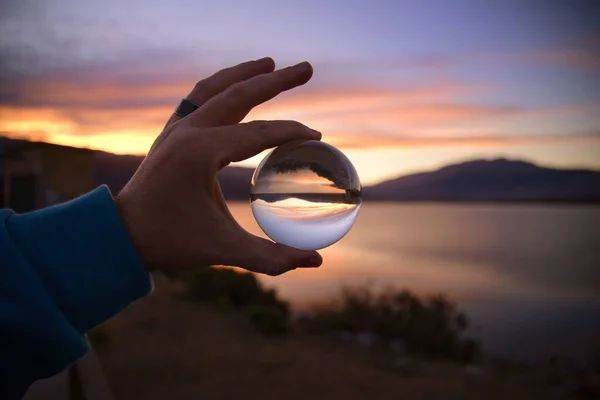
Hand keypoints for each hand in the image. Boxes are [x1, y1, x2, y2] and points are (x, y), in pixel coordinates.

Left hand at [115, 58, 322, 275]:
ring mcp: (176, 129)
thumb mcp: (223, 251)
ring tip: (270, 64)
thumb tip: (316, 262)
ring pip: (216, 88)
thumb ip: (271, 257)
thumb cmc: (170, 241)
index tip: (316, 136)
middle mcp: (188, 133)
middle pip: (239, 94)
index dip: (291, 132)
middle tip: (306, 68)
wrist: (121, 235)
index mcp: (201, 154)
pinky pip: (198, 98)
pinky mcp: (170, 134)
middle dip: (276, 80)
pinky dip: (219, 86)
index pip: (258, 134)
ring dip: (245, 74)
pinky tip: (232, 85)